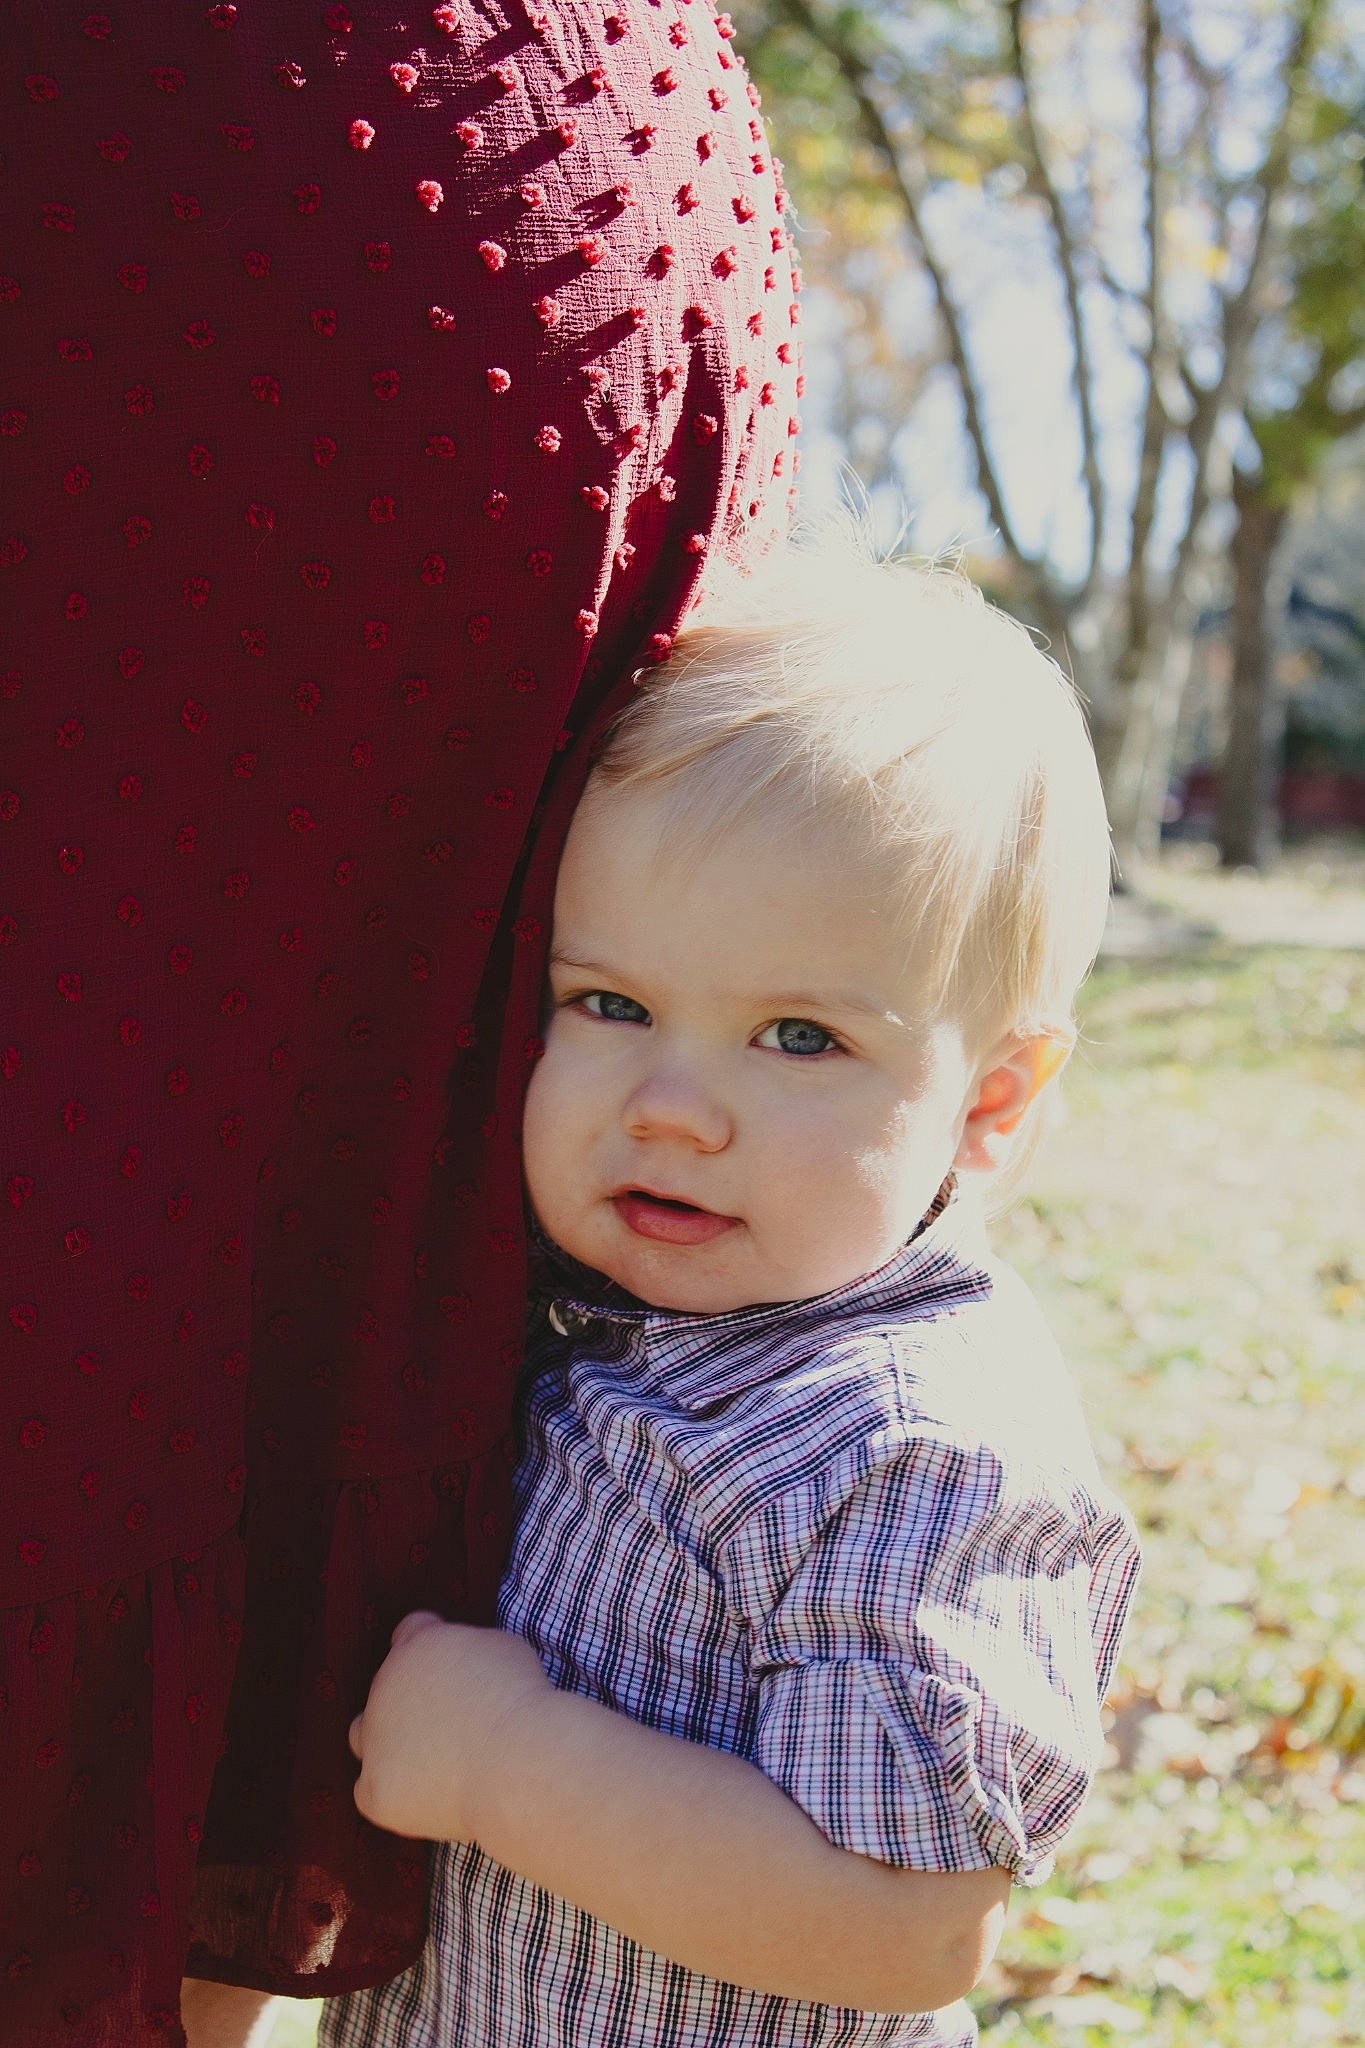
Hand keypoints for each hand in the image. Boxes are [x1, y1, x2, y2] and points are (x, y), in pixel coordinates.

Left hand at [349, 1611, 550, 1840]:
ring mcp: (374, 1738)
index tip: (455, 1667)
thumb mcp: (501, 1647)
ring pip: (363, 1734)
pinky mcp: (375, 1789)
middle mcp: (385, 1684)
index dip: (432, 1646)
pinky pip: (370, 1789)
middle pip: (386, 1686)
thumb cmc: (521, 1703)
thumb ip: (466, 1649)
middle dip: (414, 1698)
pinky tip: (425, 1793)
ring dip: (387, 1739)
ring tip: (429, 1756)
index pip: (410, 1631)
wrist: (515, 1762)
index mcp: (416, 1644)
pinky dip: (391, 1789)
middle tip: (453, 1720)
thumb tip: (462, 1664)